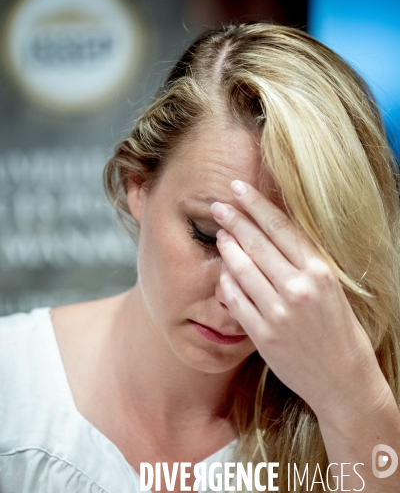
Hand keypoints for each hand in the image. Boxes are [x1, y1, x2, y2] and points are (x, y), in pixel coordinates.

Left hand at [210, 180, 387, 420]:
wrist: (343, 379)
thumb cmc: (338, 329)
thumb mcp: (330, 287)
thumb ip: (302, 261)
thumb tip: (270, 232)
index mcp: (319, 271)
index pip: (280, 227)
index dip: (256, 204)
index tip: (239, 189)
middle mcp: (298, 288)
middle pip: (257, 242)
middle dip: (234, 219)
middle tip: (219, 205)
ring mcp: (278, 313)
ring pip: (241, 268)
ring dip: (227, 247)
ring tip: (221, 234)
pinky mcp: (263, 335)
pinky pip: (235, 300)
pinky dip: (226, 282)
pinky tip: (223, 272)